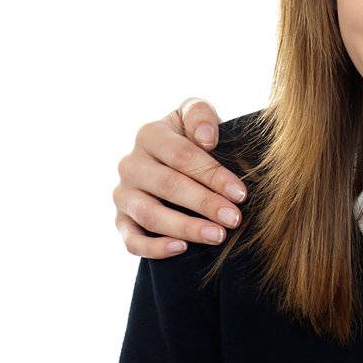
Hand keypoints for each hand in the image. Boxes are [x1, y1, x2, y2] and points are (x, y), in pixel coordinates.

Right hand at [113, 97, 249, 257]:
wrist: (173, 159)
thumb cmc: (192, 136)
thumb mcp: (197, 114)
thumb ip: (200, 114)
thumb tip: (206, 139)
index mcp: (149, 135)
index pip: (181, 156)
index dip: (212, 175)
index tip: (240, 193)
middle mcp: (130, 164)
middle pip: (168, 186)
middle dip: (204, 203)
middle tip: (234, 218)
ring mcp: (123, 194)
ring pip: (150, 215)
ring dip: (185, 227)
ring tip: (217, 236)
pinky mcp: (121, 220)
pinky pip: (131, 240)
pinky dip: (154, 248)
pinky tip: (182, 248)